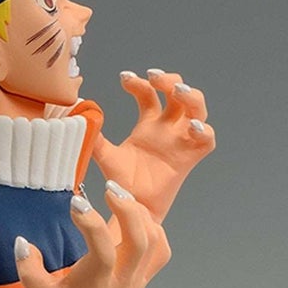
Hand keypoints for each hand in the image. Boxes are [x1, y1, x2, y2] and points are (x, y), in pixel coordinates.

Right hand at [13, 183, 170, 287]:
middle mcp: (122, 277)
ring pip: (153, 240)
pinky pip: (160, 251)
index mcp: (97, 280)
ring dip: (140, 213)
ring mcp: (137, 277)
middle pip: (140, 238)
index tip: (74, 201)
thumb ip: (28, 269)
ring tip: (120, 196)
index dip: (89, 220)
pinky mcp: (144, 278)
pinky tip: (138, 218)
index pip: (101, 246)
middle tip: (108, 187)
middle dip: (127, 207)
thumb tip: (23, 242)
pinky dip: (155, 229)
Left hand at [92, 68, 214, 221]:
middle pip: (179, 94)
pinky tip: (192, 126)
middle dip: (170, 80)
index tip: (124, 78)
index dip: (140, 83)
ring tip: (177, 90)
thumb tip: (81, 115)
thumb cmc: (121, 185)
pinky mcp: (189, 159)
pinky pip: (206, 141)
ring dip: (191, 96)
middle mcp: (167, 130)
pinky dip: (204, 131)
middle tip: (154, 77)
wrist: (132, 210)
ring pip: (197, 110)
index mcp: (148, 125)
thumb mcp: (106, 156)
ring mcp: (180, 143)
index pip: (150, 94)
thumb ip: (96, 137)